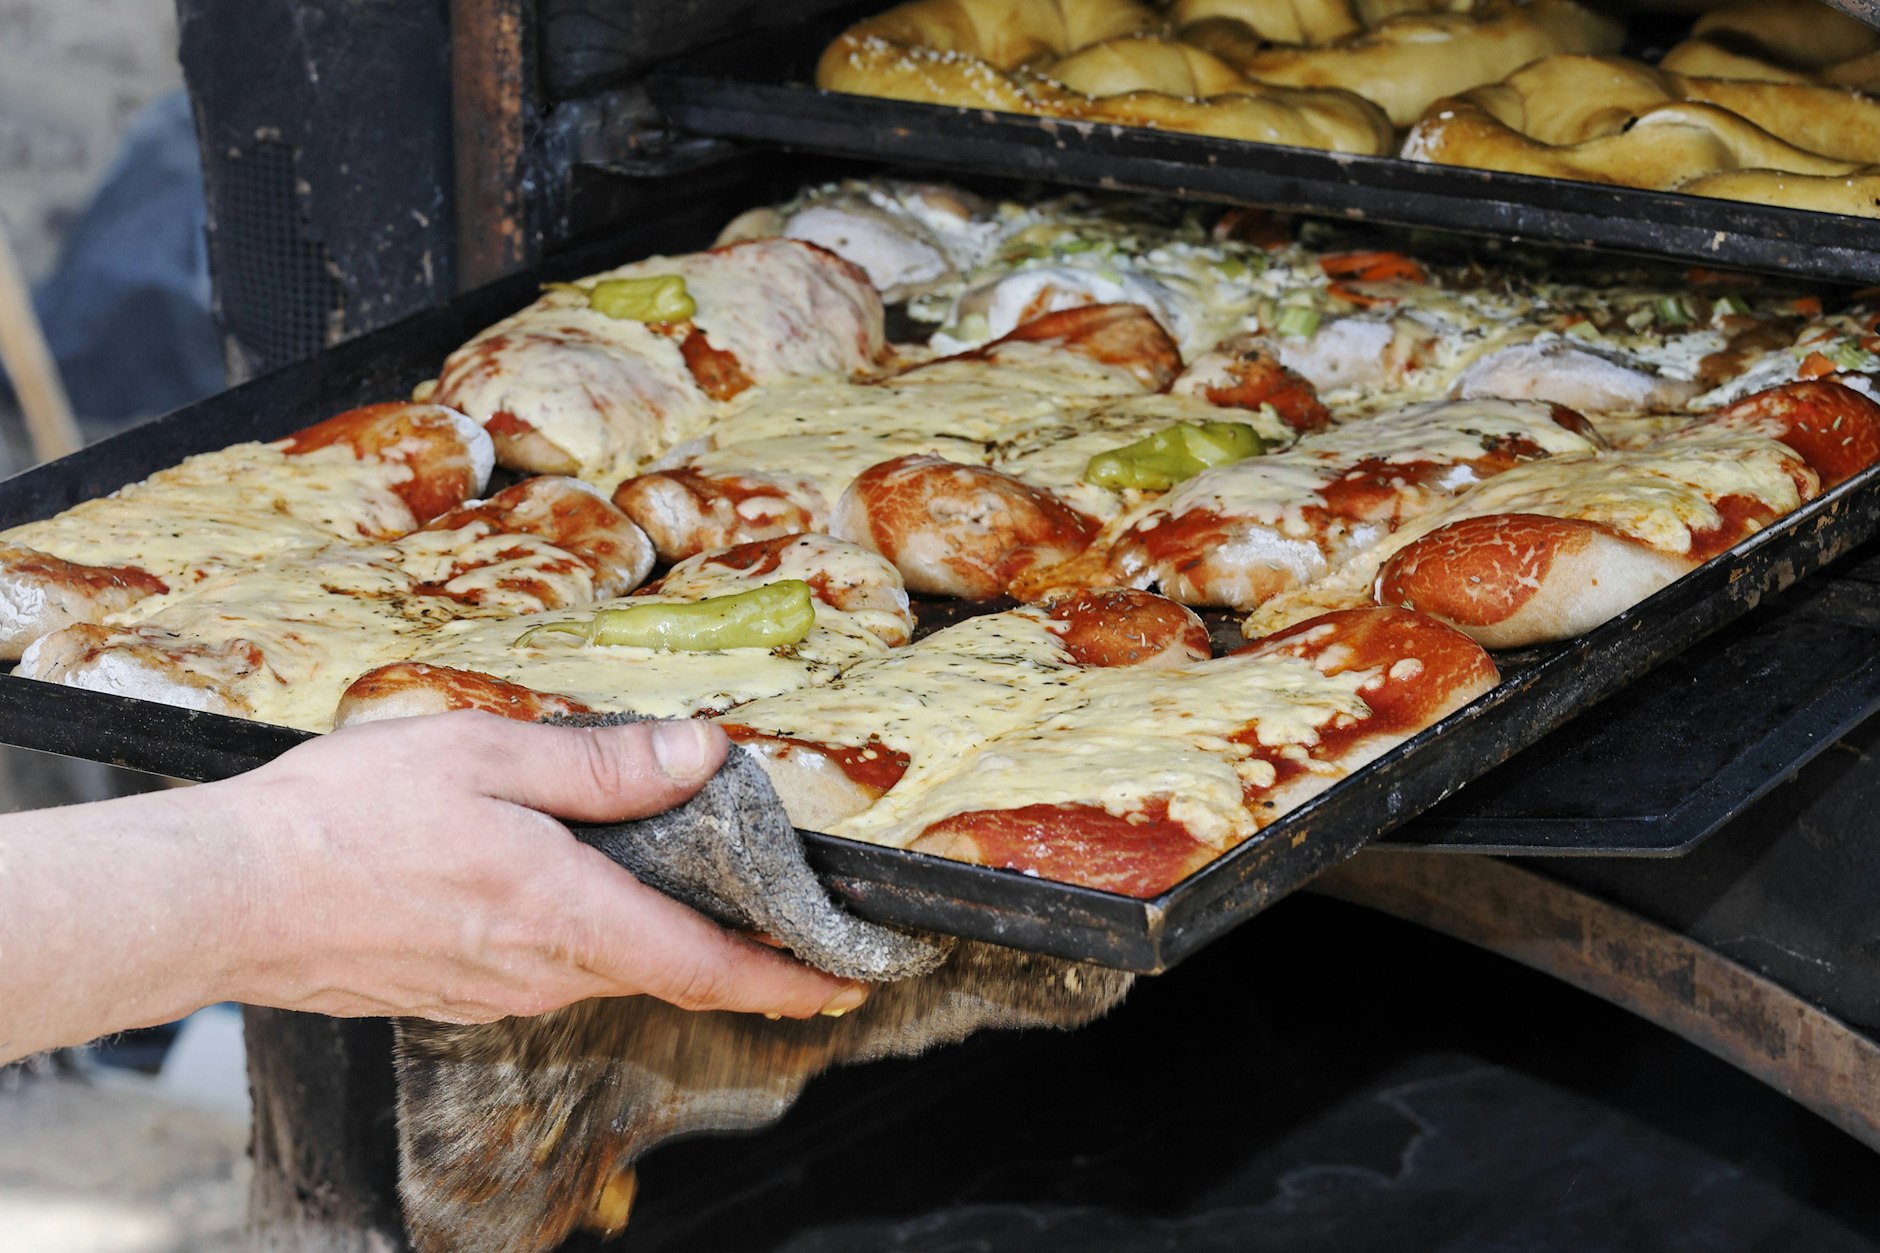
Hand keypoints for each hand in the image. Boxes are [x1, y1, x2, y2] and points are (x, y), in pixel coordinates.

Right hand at [217, 712, 867, 1023]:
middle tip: (778, 908)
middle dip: (730, 947)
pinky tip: (569, 879)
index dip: (785, 978)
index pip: (707, 968)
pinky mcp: (455, 991)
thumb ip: (603, 767)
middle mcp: (541, 971)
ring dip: (653, 931)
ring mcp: (495, 991)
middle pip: (665, 967)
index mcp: (567, 914)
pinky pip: (549, 965)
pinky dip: (588, 931)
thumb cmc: (343, 820)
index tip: (843, 983)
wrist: (224, 896)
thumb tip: (703, 756)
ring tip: (675, 871)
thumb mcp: (485, 756)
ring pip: (605, 963)